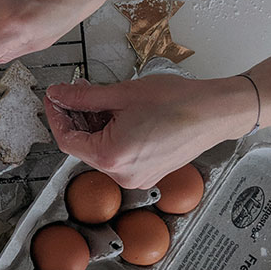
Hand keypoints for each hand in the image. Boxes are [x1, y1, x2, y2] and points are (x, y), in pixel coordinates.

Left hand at [42, 75, 257, 188]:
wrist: (216, 112)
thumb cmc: (176, 102)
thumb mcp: (121, 94)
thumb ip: (83, 97)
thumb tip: (58, 94)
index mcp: (112, 158)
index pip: (67, 141)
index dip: (56, 117)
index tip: (54, 98)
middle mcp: (122, 176)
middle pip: (84, 146)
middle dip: (76, 118)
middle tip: (75, 92)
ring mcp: (137, 178)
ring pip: (101, 151)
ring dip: (94, 126)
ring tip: (100, 99)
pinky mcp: (148, 173)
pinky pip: (119, 155)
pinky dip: (112, 135)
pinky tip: (116, 114)